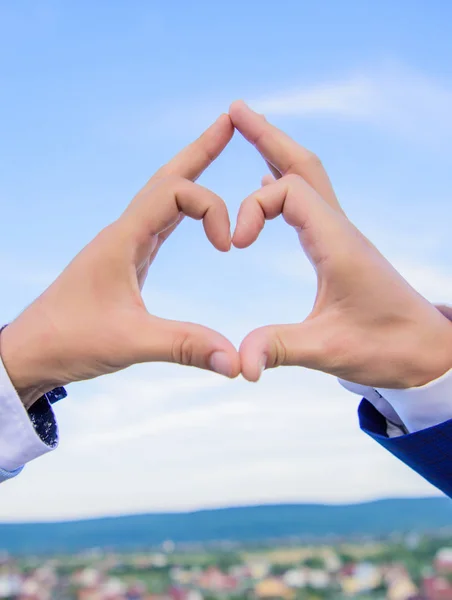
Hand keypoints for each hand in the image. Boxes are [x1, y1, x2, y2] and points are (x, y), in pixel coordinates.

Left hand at [1, 115, 239, 408]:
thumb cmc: (68, 341)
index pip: (176, 192)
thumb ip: (184, 346)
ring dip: (191, 175)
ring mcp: (123, 246)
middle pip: (167, 178)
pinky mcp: (125, 262)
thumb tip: (235, 361)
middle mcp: (123, 233)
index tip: (226, 248)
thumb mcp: (130, 343)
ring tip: (214, 151)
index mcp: (122, 238)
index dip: (212, 208)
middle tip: (228, 121)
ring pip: (162, 198)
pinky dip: (181, 210)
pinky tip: (190, 213)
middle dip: (200, 150)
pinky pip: (158, 223)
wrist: (30, 352)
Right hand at [230, 101, 451, 388]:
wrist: (426, 351)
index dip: (252, 208)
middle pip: (304, 166)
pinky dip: (286, 181)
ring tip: (249, 131)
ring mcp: (343, 236)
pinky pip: (311, 201)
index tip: (236, 245)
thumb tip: (239, 365)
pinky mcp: (341, 247)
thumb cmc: (387, 347)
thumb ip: (280, 349)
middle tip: (236, 110)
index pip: (288, 192)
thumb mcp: (331, 352)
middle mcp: (341, 230)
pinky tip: (271, 181)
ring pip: (309, 178)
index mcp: (338, 244)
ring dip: (277, 151)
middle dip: (268, 136)